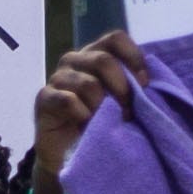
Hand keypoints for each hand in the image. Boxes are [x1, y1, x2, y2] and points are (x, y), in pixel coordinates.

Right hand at [33, 32, 146, 168]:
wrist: (71, 154)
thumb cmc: (100, 123)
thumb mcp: (121, 102)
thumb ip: (132, 85)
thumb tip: (148, 80)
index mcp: (95, 54)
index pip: (115, 39)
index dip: (133, 57)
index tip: (144, 84)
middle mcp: (75, 60)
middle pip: (103, 60)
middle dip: (122, 88)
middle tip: (128, 111)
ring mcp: (57, 78)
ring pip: (87, 84)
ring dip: (103, 107)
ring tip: (107, 123)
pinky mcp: (44, 98)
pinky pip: (68, 101)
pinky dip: (84, 116)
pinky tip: (87, 127)